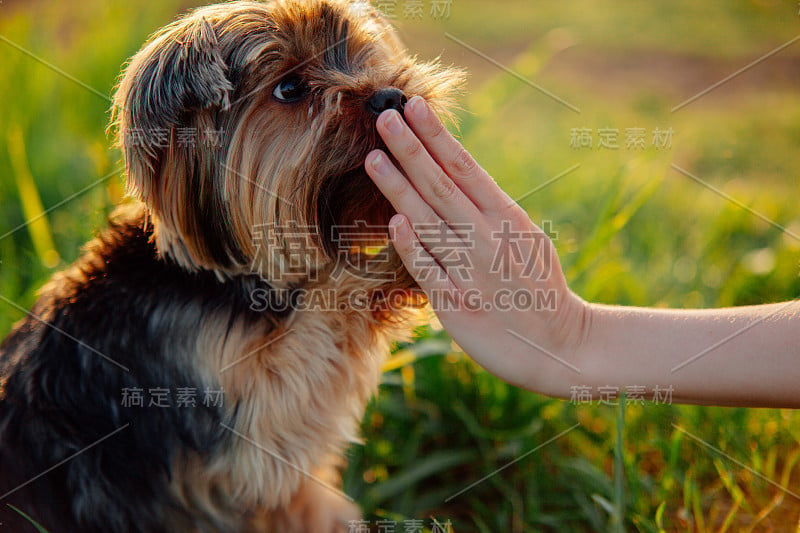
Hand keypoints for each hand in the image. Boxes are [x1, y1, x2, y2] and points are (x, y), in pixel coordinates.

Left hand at [364, 96, 588, 393]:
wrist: (560, 347)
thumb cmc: (537, 288)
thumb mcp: (525, 239)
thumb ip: (490, 212)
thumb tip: (455, 178)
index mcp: (507, 218)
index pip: (465, 168)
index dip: (437, 137)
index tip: (414, 106)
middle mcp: (489, 240)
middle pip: (443, 188)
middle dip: (412, 150)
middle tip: (384, 117)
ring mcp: (473, 273)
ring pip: (431, 223)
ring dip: (401, 189)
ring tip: (374, 158)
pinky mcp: (459, 307)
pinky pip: (431, 272)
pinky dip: (413, 247)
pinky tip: (394, 223)